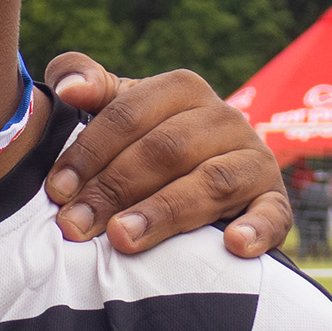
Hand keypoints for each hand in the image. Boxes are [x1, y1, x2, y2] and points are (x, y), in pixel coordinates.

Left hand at [41, 56, 290, 259]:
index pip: (129, 114)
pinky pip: (274, 213)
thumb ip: (87, 85)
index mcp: (181, 89)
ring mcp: (254, 158)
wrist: (210, 170)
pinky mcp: (274, 200)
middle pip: (166, 149)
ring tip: (122, 239)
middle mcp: (224, 117)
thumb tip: (69, 89)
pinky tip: (234, 245)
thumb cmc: (146, 140)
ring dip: (165, 212)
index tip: (57, 191)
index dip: (89, 152)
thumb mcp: (117, 108)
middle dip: (113, 189)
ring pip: (211, 181)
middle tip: (74, 227)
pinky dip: (257, 228)